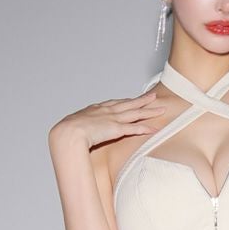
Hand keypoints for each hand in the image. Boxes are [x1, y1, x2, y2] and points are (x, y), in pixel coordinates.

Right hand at [49, 89, 165, 149]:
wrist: (68, 133)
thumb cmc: (67, 132)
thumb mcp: (73, 126)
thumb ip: (80, 128)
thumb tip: (75, 133)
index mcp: (96, 109)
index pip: (114, 103)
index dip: (125, 101)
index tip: (133, 99)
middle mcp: (107, 111)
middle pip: (129, 104)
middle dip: (142, 100)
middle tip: (153, 96)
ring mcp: (113, 119)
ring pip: (136, 113)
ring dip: (150, 111)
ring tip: (161, 108)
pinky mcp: (117, 129)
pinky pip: (135, 129)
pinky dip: (146, 128)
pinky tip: (155, 128)